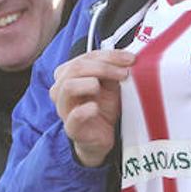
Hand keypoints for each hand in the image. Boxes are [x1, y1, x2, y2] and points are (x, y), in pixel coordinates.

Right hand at [50, 49, 134, 166]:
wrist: (101, 136)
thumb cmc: (102, 107)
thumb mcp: (109, 85)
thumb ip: (111, 71)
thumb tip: (125, 59)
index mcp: (67, 74)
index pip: (85, 57)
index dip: (109, 55)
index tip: (130, 59)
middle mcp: (61, 89)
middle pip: (76, 68)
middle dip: (103, 67)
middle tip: (124, 73)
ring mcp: (64, 108)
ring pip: (68, 87)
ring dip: (90, 83)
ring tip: (104, 88)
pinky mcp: (72, 128)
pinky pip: (74, 116)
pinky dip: (85, 110)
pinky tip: (96, 107)